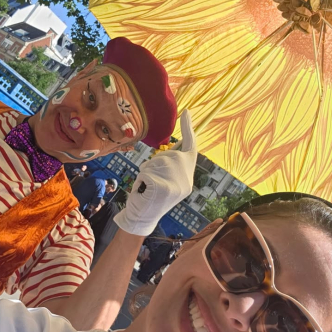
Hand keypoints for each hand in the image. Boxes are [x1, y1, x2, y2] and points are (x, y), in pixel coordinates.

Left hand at [114, 110, 196, 236]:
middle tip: (151, 183)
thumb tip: (170, 149)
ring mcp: (177, 184)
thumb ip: (170, 165)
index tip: (187, 112)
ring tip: (147, 188)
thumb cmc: (148, 196)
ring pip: (155, 163)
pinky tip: (143, 191)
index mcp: (188, 176)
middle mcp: (186, 180)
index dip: (188, 129)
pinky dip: (141, 179)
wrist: (142, 219)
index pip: (191, 148)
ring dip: (146, 172)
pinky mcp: (164, 188)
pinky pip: (147, 171)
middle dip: (154, 164)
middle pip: (168, 154)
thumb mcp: (164, 180)